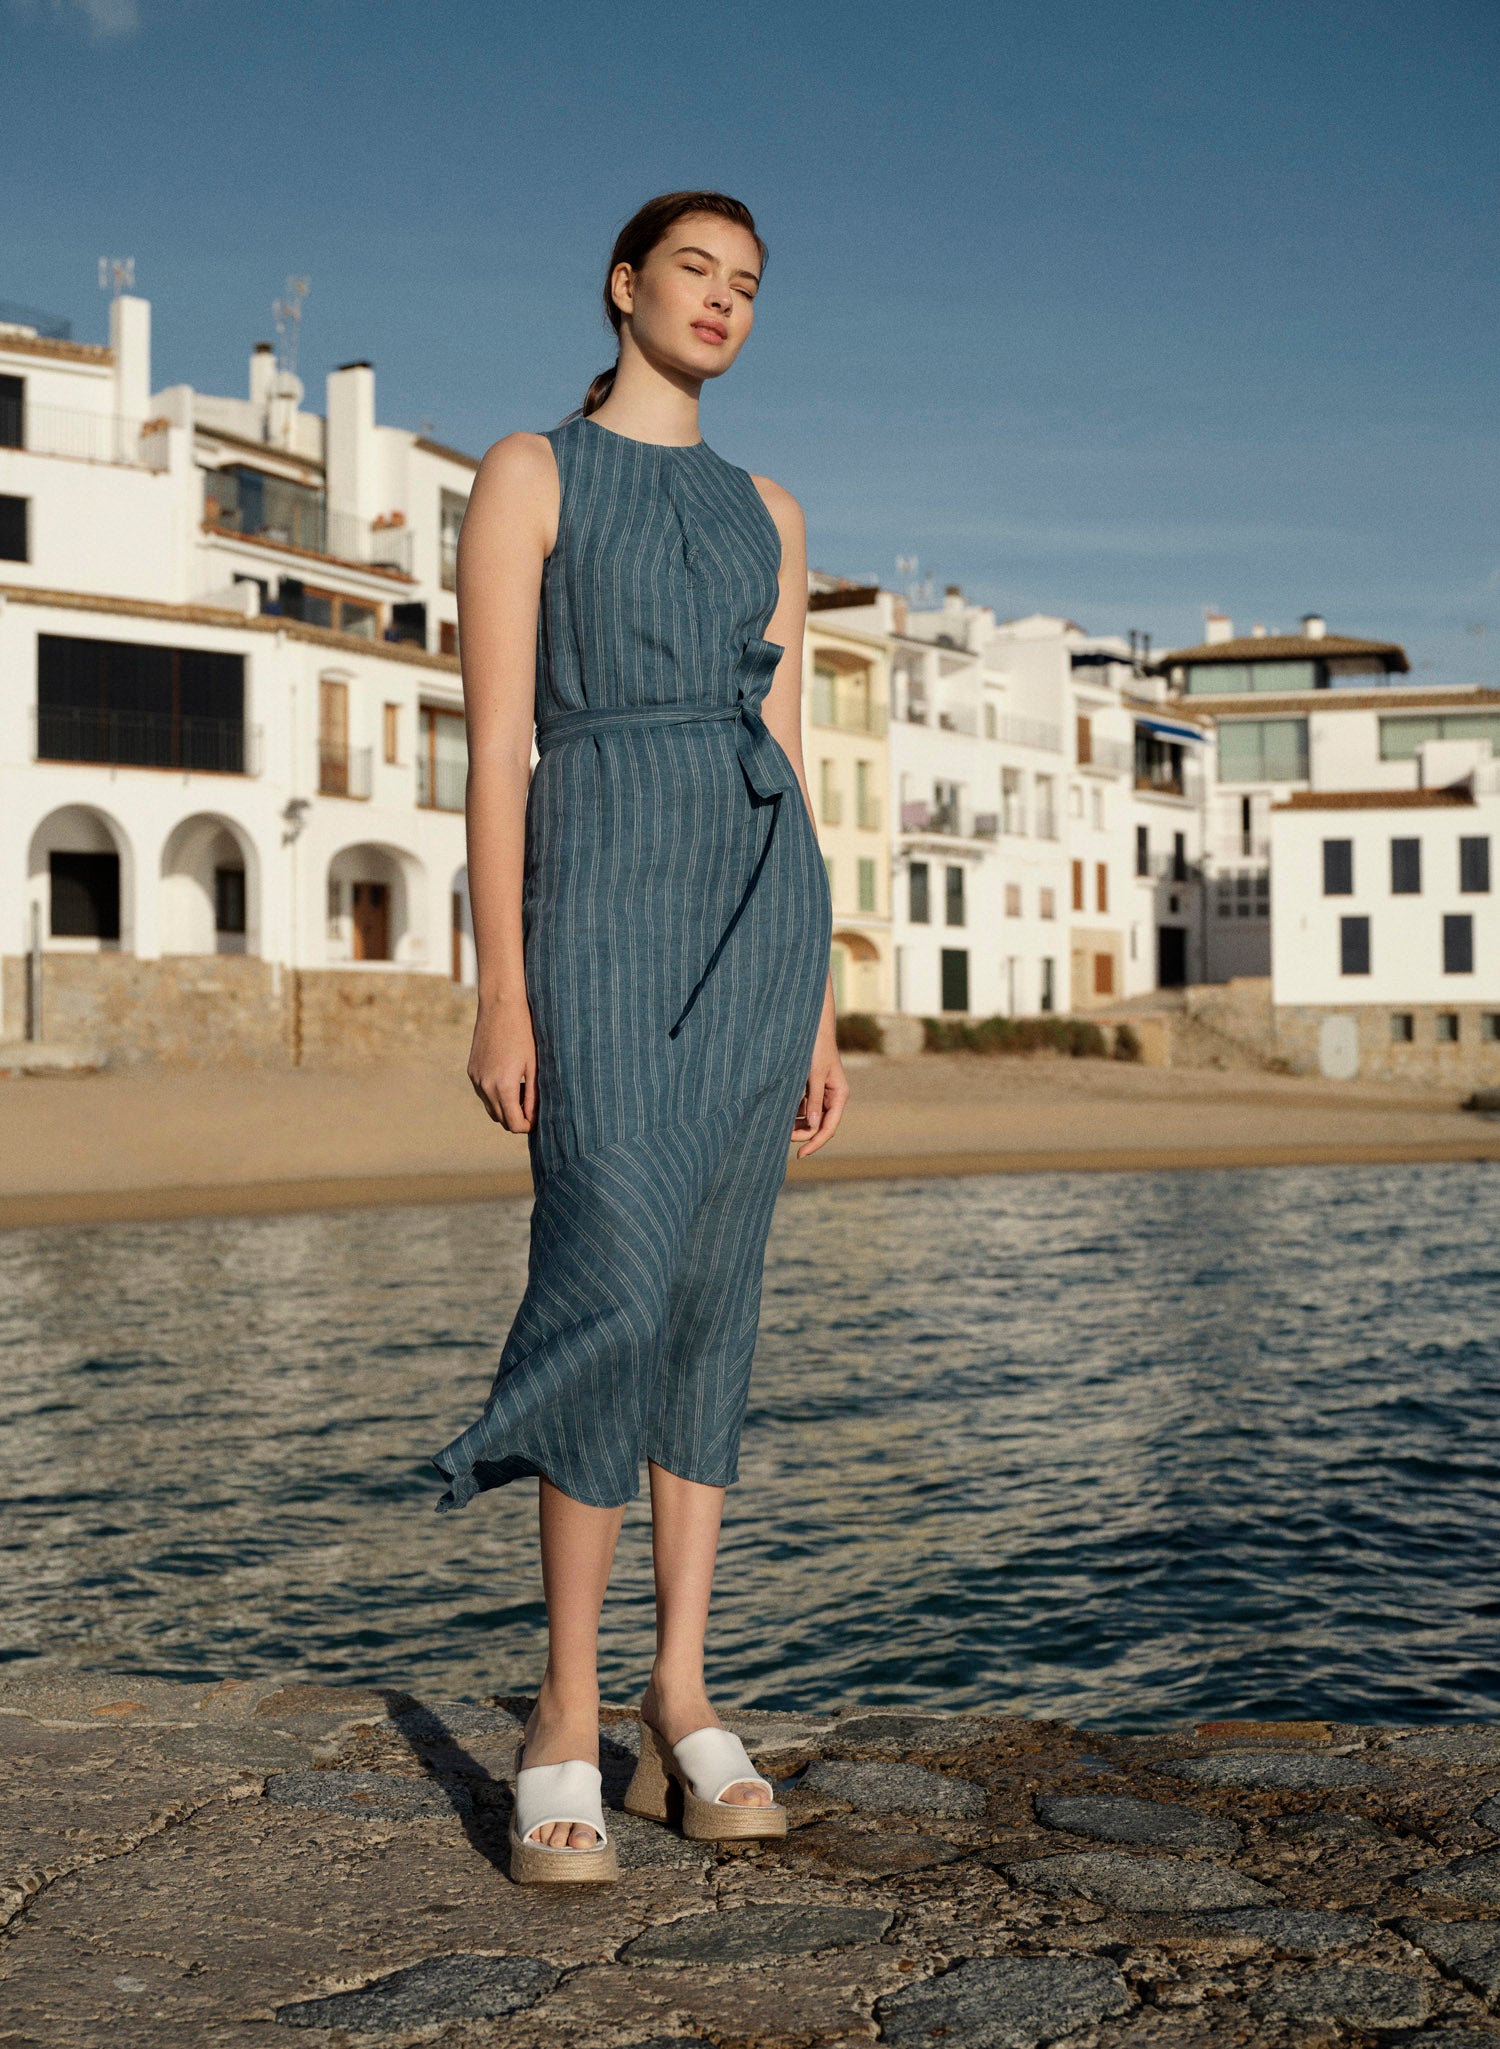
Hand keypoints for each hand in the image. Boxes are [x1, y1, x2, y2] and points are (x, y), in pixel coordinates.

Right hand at [467, 990, 537, 1130]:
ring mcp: (475, 1079)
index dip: (528, 1125)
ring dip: (506, 1108)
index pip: (514, 1123)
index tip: (539, 1118)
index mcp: (503, 1086)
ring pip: (491, 1109)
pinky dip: (496, 1095)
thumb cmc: (524, 1033)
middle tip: (533, 1105)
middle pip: (501, 1120)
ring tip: (523, 1091)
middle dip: (517, 1118)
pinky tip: (509, 1079)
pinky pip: (483, 1094)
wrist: (500, 1006)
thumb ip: (533, 1095)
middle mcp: (485, 1086)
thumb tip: (534, 1117)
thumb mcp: (534, 1066)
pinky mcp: (471, 1071)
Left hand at [792, 1006, 847, 1158]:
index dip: (815, 1143)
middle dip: (802, 1134)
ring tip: (779, 1125)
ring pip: (811, 1118)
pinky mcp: (812, 1088)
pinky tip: (781, 1111)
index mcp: (839, 1095)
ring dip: (797, 1124)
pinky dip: (794, 1112)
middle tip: (781, 1136)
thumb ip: (814, 1100)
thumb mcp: (813, 1074)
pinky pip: (805, 1107)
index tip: (800, 1154)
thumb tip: (813, 1127)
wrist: (812, 1026)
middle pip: (820, 1126)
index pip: (828, 1128)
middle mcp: (833, 1096)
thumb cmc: (815, 1047)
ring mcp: (823, 1093)